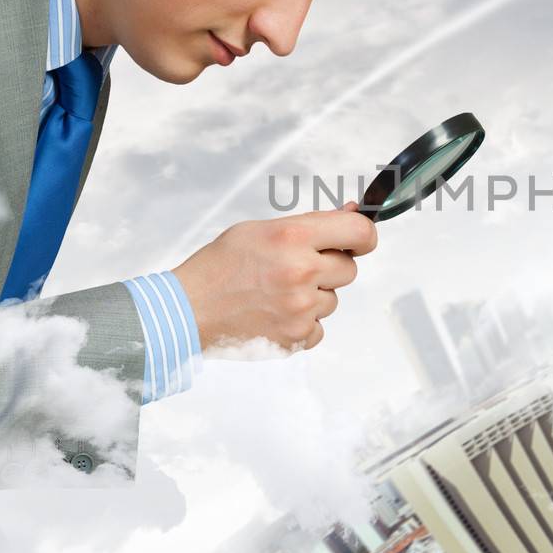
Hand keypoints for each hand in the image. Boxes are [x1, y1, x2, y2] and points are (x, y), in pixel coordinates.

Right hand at [173, 202, 377, 355]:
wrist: (189, 310)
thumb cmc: (220, 265)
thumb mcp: (260, 229)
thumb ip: (309, 224)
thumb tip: (351, 215)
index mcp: (292, 237)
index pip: (359, 233)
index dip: (364, 237)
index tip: (359, 242)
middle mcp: (301, 271)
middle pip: (349, 269)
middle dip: (329, 268)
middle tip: (296, 269)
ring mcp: (300, 308)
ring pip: (332, 300)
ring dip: (313, 297)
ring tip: (276, 293)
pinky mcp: (296, 337)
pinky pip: (318, 327)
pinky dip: (302, 323)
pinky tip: (274, 313)